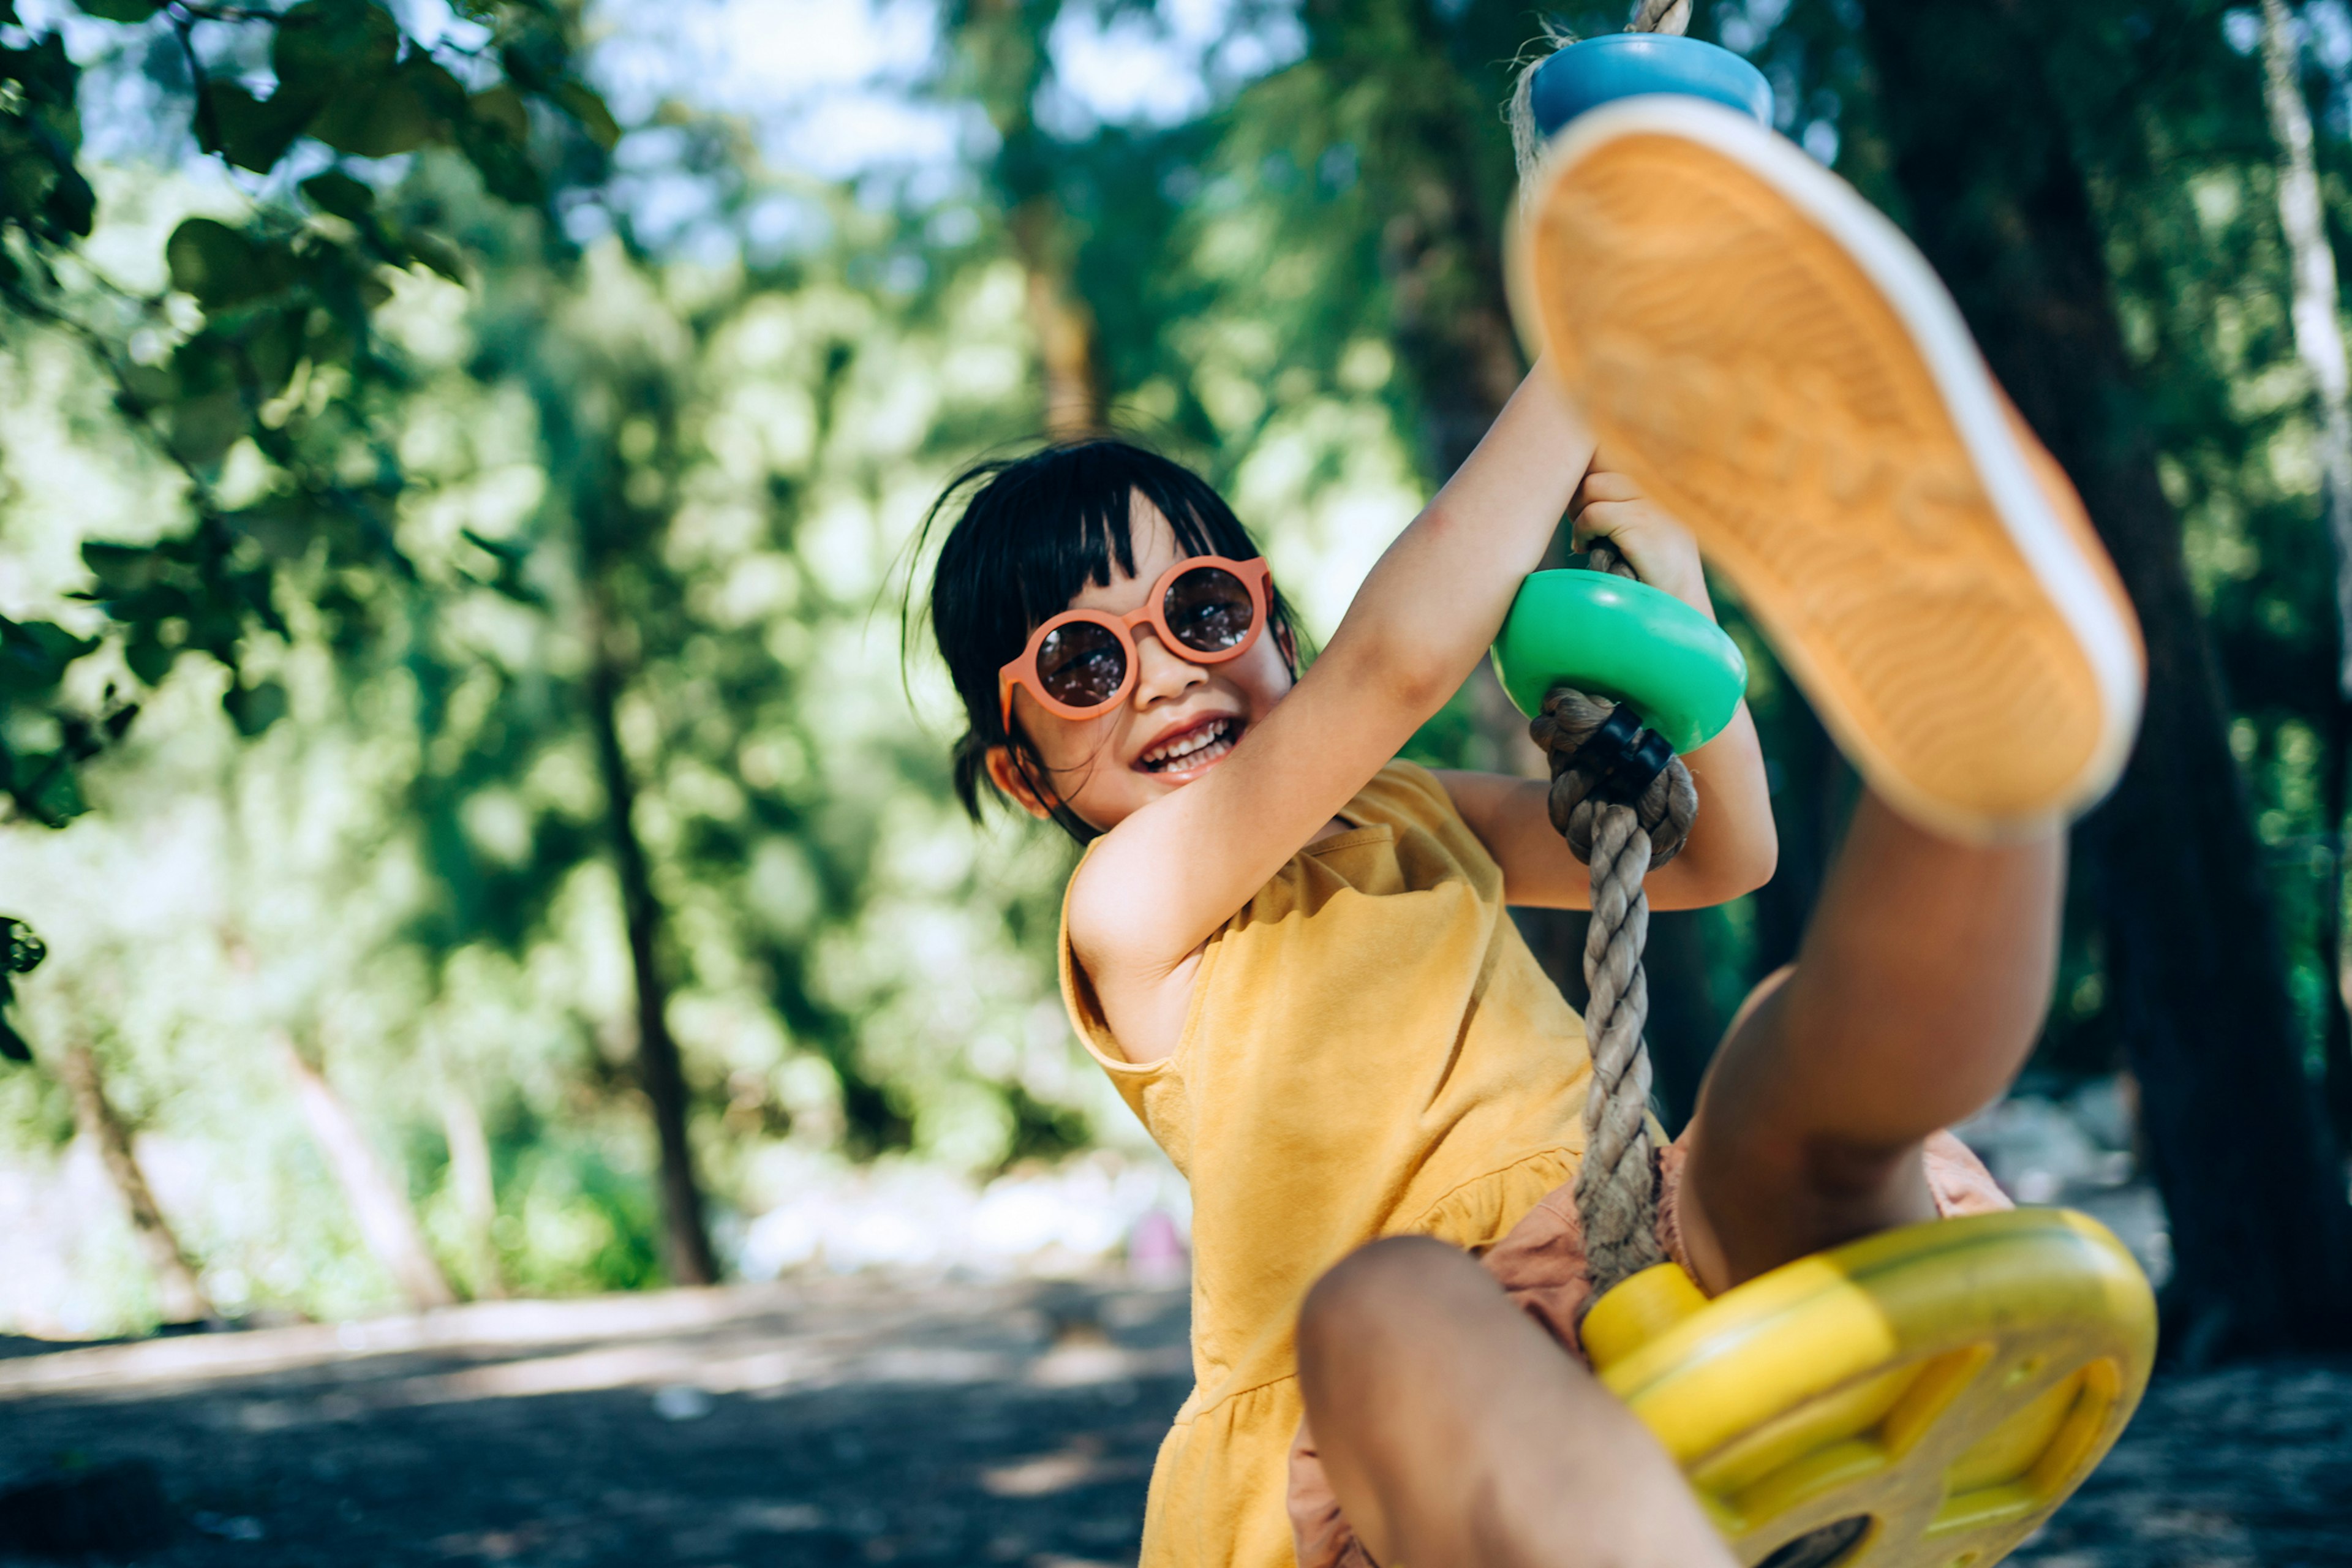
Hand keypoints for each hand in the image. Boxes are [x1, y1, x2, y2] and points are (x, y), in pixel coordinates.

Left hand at [1571, 463, 1714, 615]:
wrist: (1683, 608)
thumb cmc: (1658, 578)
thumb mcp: (1643, 534)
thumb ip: (1624, 510)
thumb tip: (1581, 492)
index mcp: (1661, 489)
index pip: (1616, 454)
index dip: (1590, 469)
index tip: (1579, 501)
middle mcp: (1659, 490)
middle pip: (1601, 464)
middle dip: (1579, 492)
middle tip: (1578, 522)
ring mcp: (1653, 505)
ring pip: (1594, 485)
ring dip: (1579, 510)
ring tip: (1583, 535)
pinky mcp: (1642, 525)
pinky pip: (1595, 514)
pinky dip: (1582, 530)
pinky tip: (1584, 548)